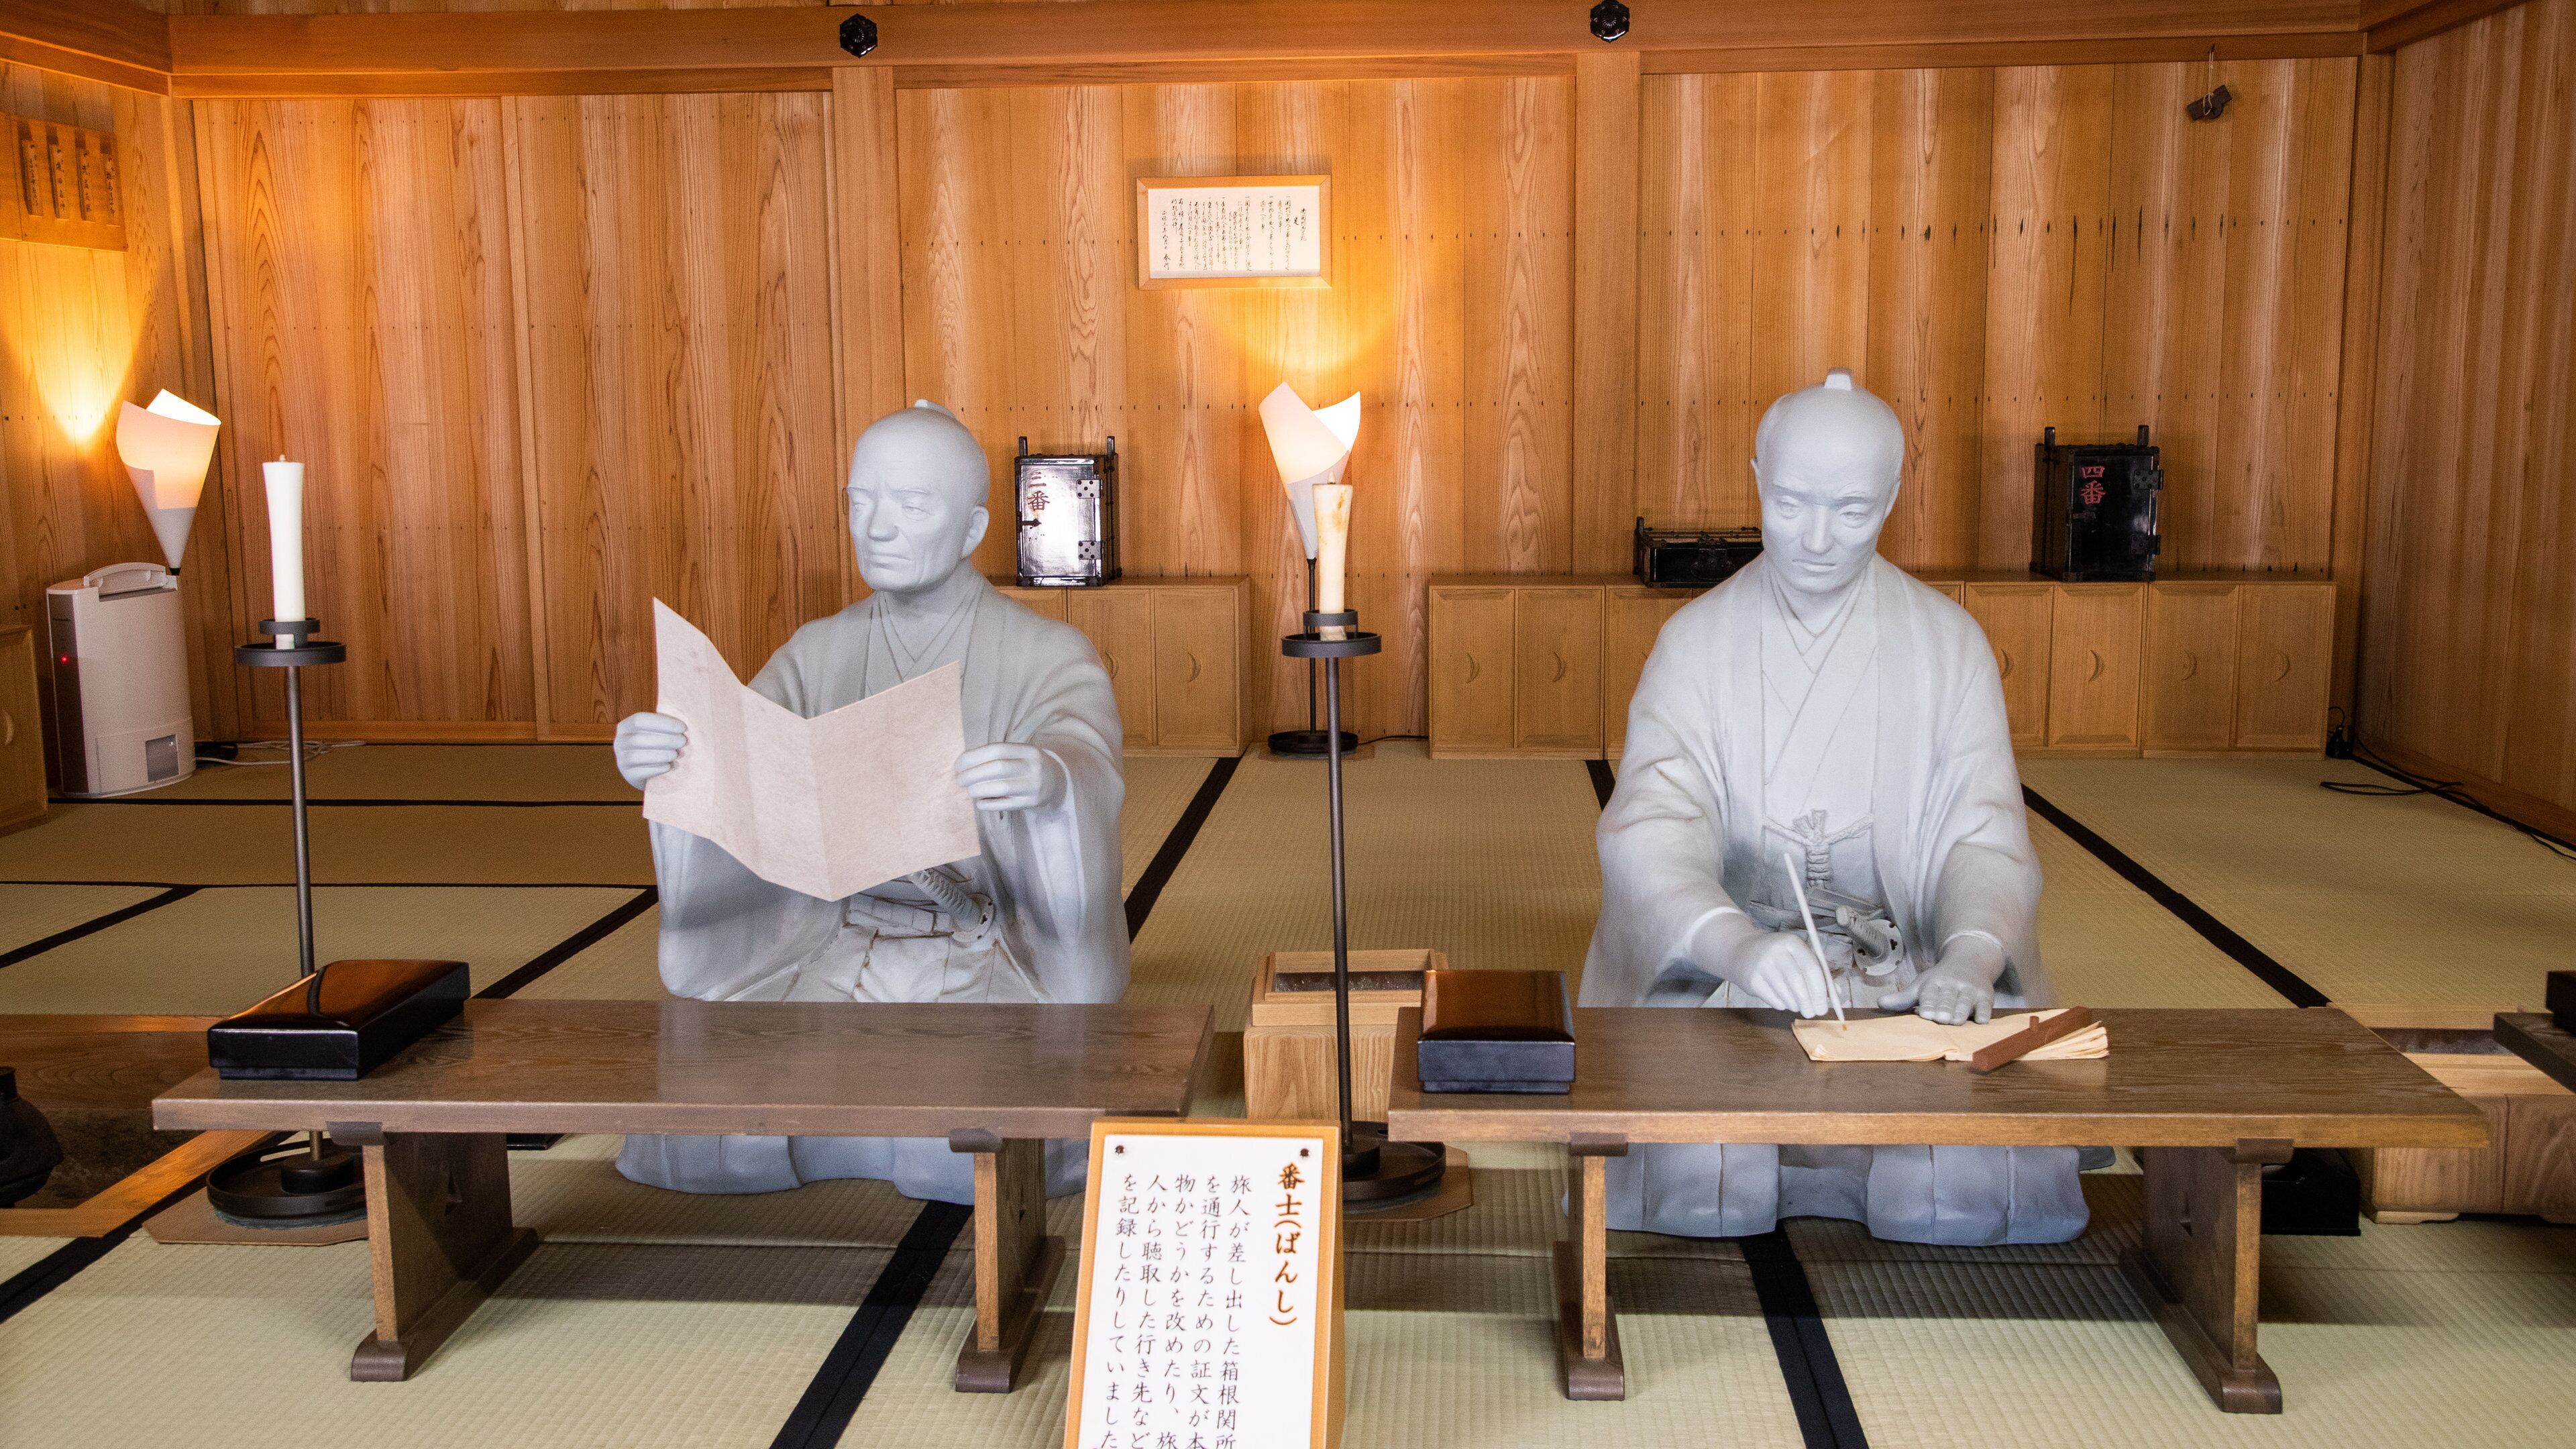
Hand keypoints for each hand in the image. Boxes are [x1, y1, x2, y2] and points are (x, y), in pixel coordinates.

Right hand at [614, 711, 687, 788]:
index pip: (639, 720)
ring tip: (676, 754)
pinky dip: (656, 769)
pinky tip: (669, 766)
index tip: (682, 727)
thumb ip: (663, 726)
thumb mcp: (655, 732)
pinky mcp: (628, 775)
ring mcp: (621, 760)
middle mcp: (619, 742)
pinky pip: (641, 772)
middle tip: (682, 741)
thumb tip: (682, 725)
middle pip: (638, 739)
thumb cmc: (653, 745)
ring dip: (660, 755)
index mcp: (625, 726)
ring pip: (637, 756)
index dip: (662, 723)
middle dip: (664, 739)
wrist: (644, 769)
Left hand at [955, 743, 1065, 812]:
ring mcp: (1034, 786)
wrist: (1057, 783)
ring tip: (968, 791)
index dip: (973, 757)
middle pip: (997, 768)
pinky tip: (979, 803)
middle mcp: (1033, 767)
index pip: (996, 750)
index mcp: (1028, 750)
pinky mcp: (1032, 803)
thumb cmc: (1028, 767)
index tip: (958, 765)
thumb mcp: (1019, 755)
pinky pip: (1006, 805)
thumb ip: (996, 757)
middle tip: (959, 780)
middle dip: (973, 774)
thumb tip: (963, 765)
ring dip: (979, 789)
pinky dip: (989, 804)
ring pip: (1001, 787)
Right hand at [1690, 913, 1833, 1017]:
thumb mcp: (1797, 957)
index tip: (1825, 1007)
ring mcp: (1761, 965)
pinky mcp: (1751, 980)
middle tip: (1813, 1013)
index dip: (1821, 991)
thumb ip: (1818, 973)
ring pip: (1786, 994)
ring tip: (1798, 1006)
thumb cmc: (1777, 956)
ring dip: (1796, 1005)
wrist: (1740, 952)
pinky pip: (1773, 999)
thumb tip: (1837, 994)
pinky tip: (1783, 1000)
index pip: (1812, 968)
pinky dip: (1782, 1004)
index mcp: (1792, 943)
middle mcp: (1776, 951)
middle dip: (1808, 1002)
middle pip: (1798, 983)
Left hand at [1882, 936, 2004, 1024]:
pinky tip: (1981, 1021)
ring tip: (1956, 1021)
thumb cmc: (1940, 981)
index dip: (1928, 1004)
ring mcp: (1970, 990)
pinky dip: (1984, 1013)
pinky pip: (1986, 1005)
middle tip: (1941, 1019)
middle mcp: (1952, 984)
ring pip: (1965, 1002)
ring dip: (1961, 1011)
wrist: (1969, 962)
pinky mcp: (1986, 996)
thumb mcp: (1921, 986)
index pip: (1929, 994)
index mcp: (1934, 983)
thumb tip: (1879, 1003)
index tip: (1925, 1014)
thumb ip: (1903, 998)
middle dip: (1944, 1008)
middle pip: (1947, 998)